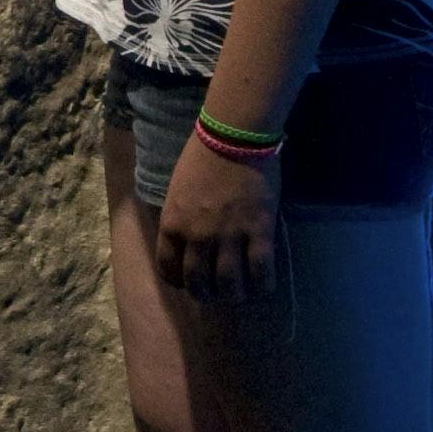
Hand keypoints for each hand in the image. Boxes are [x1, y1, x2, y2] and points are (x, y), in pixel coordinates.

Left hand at [152, 136, 283, 304]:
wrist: (234, 136)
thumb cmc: (202, 156)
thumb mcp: (177, 190)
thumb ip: (180, 218)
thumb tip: (186, 241)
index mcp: (173, 223)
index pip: (168, 268)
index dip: (178, 282)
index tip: (188, 282)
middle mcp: (197, 236)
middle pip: (199, 283)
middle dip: (207, 294)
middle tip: (216, 293)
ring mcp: (229, 236)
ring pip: (230, 284)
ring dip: (234, 294)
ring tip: (240, 291)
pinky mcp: (259, 232)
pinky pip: (261, 271)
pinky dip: (262, 285)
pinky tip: (264, 284)